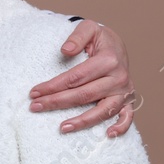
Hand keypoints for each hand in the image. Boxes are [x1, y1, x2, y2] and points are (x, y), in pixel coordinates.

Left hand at [29, 20, 135, 136]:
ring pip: (103, 110)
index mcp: (108, 60)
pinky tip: (107, 135)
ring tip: (62, 128)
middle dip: (57, 102)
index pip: (75, 77)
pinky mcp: (128, 100)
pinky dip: (121, 127)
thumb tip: (65, 51)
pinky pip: (128, 117)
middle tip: (35, 107)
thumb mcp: (89, 28)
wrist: (118, 46)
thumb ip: (77, 36)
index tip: (34, 92)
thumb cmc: (100, 39)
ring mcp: (125, 91)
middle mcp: (119, 77)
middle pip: (84, 95)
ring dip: (82, 121)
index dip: (53, 86)